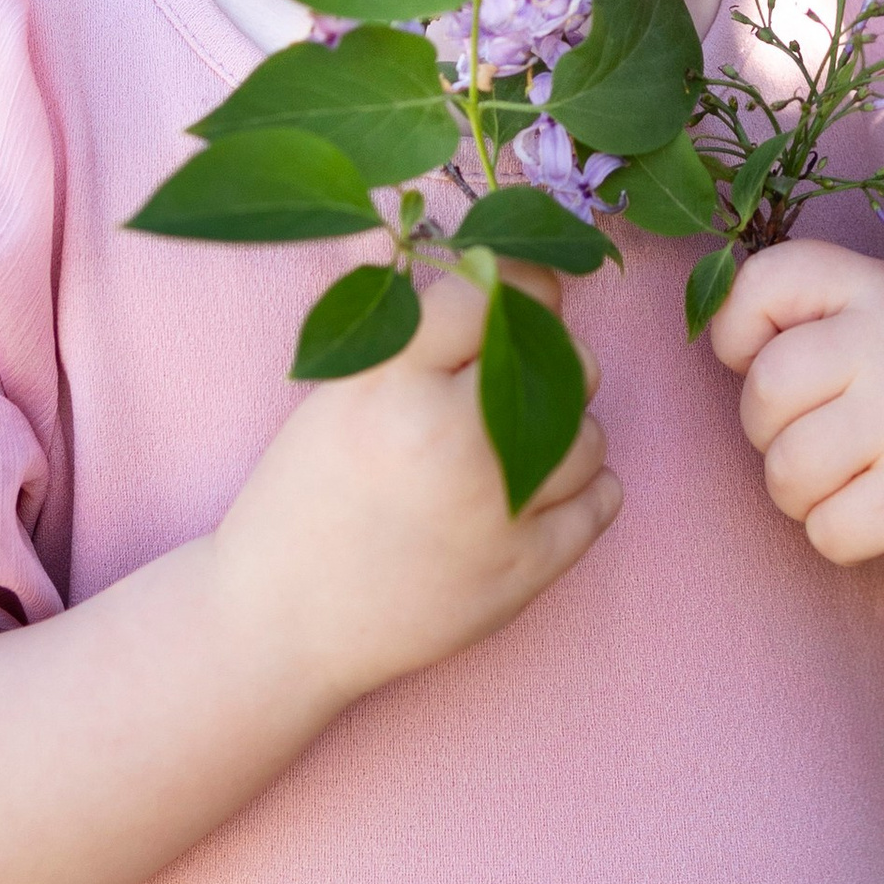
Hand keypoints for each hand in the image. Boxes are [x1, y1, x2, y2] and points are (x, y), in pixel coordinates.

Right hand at [212, 267, 618, 704]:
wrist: (280, 623)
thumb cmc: (303, 500)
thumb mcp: (334, 395)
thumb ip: (409, 332)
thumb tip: (486, 261)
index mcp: (392, 384)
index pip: (492, 292)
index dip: (508, 286)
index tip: (506, 297)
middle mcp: (450, 438)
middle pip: (562, 359)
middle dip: (546, 362)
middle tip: (507, 386)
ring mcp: (496, 507)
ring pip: (589, 433)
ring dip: (562, 433)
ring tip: (508, 452)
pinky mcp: (526, 570)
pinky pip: (603, 500)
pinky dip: (582, 491)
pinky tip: (535, 493)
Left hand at [710, 237, 883, 582]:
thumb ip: (825, 322)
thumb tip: (716, 337)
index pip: (768, 277)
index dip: (738, 328)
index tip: (759, 362)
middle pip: (765, 390)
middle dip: (772, 435)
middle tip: (826, 445)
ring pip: (786, 470)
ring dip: (805, 496)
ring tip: (859, 483)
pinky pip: (825, 530)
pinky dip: (843, 538)